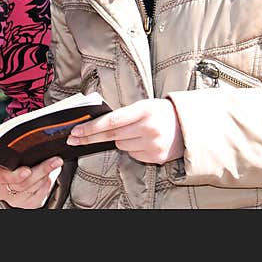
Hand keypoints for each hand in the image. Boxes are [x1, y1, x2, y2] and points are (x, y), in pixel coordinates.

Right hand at [0, 157, 62, 208]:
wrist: (10, 184)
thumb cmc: (9, 166)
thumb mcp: (7, 157)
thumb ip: (16, 153)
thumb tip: (34, 143)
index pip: (4, 177)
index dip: (17, 175)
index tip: (27, 170)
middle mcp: (4, 191)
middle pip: (24, 183)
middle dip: (41, 170)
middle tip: (54, 161)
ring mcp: (17, 200)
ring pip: (36, 187)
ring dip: (47, 174)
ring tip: (55, 163)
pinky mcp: (29, 204)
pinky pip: (42, 193)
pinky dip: (48, 182)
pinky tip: (50, 174)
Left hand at [66, 98, 183, 164]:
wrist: (188, 125)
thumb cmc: (161, 112)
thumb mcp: (143, 105)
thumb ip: (123, 114)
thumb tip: (97, 123)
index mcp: (144, 110)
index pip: (111, 120)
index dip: (91, 127)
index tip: (76, 131)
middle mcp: (148, 127)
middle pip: (111, 136)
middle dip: (90, 137)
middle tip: (74, 139)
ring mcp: (153, 144)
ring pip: (121, 146)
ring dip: (120, 140)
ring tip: (135, 132)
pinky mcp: (157, 157)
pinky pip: (133, 154)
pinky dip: (133, 148)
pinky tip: (143, 141)